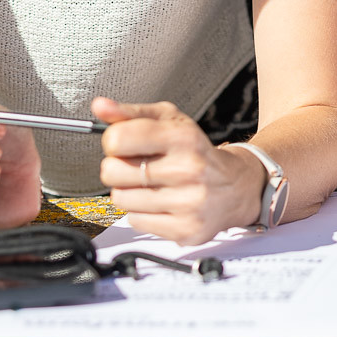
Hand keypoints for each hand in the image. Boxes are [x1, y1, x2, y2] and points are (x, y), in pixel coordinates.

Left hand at [96, 98, 264, 244]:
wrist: (236, 186)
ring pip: (120, 199)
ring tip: (151, 185)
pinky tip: (161, 202)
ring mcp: (188, 202)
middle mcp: (188, 169)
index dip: (113, 141)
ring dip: (129, 192)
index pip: (118, 139)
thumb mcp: (169, 121)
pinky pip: (135, 221)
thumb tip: (100, 107)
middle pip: (112, 172)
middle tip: (137, 166)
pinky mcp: (186, 229)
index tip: (123, 143)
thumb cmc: (196, 151)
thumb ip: (131, 113)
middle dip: (118, 168)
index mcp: (183, 137)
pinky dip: (142, 213)